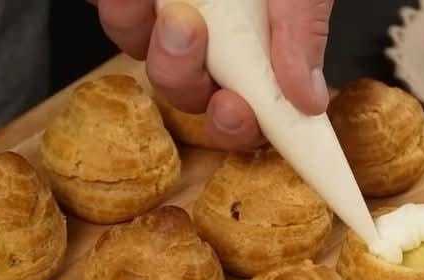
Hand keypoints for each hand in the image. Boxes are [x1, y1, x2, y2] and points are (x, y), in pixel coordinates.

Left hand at [88, 0, 333, 149]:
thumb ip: (303, 28)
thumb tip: (310, 101)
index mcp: (256, 51)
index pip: (248, 113)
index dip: (239, 124)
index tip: (235, 111)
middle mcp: (212, 41)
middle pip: (188, 94)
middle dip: (185, 77)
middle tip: (188, 31)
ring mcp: (168, 15)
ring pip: (144, 56)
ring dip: (147, 42)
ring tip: (162, 6)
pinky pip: (113, 12)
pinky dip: (118, 7)